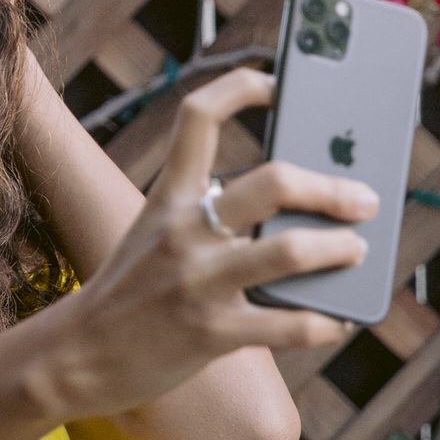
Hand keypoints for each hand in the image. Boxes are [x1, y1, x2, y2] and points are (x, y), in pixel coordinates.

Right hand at [30, 68, 376, 420]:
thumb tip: (292, 214)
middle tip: (363, 199)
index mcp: (167, 196)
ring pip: (288, 252)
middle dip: (330, 188)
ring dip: (338, 249)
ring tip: (357, 250)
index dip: (241, 87)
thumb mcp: (154, 235)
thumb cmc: (130, 291)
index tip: (278, 84)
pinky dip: (322, 322)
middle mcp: (183, 230)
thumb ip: (207, 216)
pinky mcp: (210, 334)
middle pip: (272, 182)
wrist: (76, 355)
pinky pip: (286, 325)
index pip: (198, 115)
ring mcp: (197, 282)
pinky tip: (334, 321)